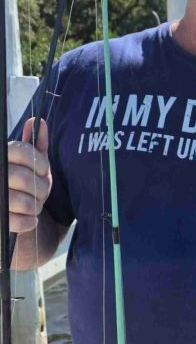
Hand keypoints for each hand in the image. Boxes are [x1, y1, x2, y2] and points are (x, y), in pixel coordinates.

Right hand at [8, 118, 51, 233]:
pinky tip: (29, 218)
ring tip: (33, 204)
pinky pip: (21, 222)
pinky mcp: (0, 218)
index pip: (20, 150)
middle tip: (41, 192)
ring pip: (27, 203)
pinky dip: (30, 222)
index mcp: (1, 157)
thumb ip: (35, 145)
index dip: (39, 162)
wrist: (9, 212)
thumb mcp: (30, 163)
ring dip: (37, 206)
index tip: (44, 171)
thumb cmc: (21, 185)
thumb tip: (37, 121)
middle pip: (26, 179)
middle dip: (42, 189)